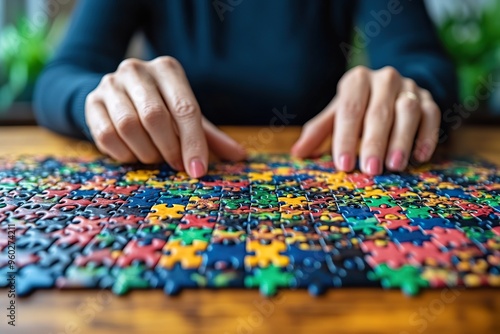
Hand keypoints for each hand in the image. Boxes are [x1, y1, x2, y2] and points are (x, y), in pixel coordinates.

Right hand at [85, 56, 245, 176]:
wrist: (117, 97)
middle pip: (155, 117)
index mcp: (168, 69)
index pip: (185, 109)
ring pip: (128, 126)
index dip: (193, 144)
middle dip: (169, 149)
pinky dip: (124, 154)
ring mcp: (110, 84)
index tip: (197, 171)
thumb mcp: (187, 118)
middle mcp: (137, 69)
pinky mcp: (91, 102)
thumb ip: (211, 136)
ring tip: (155, 157)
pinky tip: (134, 154)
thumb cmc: (161, 109)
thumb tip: (240, 156)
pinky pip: (106, 136)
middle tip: (176, 165)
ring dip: (146, 152)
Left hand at [291, 66, 440, 174]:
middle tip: (370, 170)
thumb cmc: (357, 106)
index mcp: (357, 80)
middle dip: (374, 143)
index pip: (349, 110)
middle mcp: (384, 79)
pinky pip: (432, 115)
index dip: (345, 138)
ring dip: (402, 140)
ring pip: (408, 111)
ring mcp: (410, 87)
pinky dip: (427, 136)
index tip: (343, 165)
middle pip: (379, 112)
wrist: (392, 87)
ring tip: (395, 166)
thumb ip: (318, 131)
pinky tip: (420, 157)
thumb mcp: (336, 114)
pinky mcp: (430, 99)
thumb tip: (297, 153)